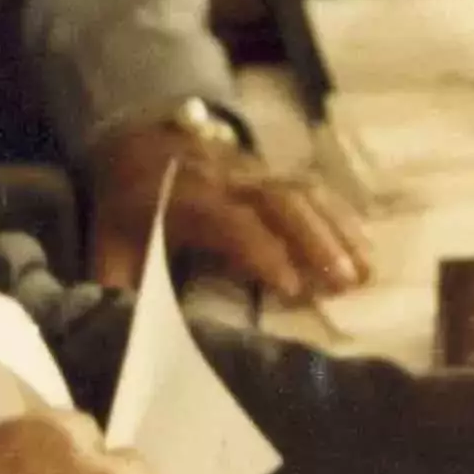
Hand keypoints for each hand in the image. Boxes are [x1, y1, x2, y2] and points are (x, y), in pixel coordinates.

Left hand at [87, 113, 372, 301]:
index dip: (264, 252)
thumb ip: (118, 288)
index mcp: (185, 197)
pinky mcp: (273, 170)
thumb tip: (127, 335)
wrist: (133, 139)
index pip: (232, 221)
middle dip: (318, 241)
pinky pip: (313, 186)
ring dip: (338, 229)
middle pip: (281, 201)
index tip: (293, 289)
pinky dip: (341, 214)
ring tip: (366, 272)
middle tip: (348, 284)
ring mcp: (255, 170)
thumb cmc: (125, 206)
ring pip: (304, 191)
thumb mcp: (107, 245)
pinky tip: (365, 245)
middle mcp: (228, 179)